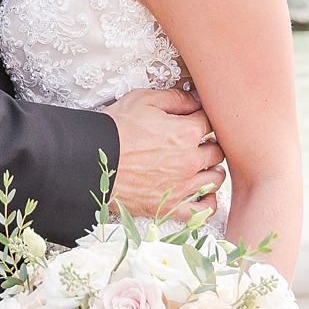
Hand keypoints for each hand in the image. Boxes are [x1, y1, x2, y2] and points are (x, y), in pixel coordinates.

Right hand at [102, 88, 225, 220]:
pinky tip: (205, 193)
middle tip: (198, 143)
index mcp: (185, 132)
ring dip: (212, 169)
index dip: (204, 119)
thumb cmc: (115, 130)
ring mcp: (182, 185)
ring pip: (216, 179)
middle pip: (217, 151)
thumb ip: (175, 98)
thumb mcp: (143, 100)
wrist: (91, 160)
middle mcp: (189, 160)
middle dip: (210, 144)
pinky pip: (203, 210)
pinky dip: (209, 202)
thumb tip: (196, 99)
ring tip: (201, 165)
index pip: (211, 122)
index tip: (196, 121)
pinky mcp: (171, 206)